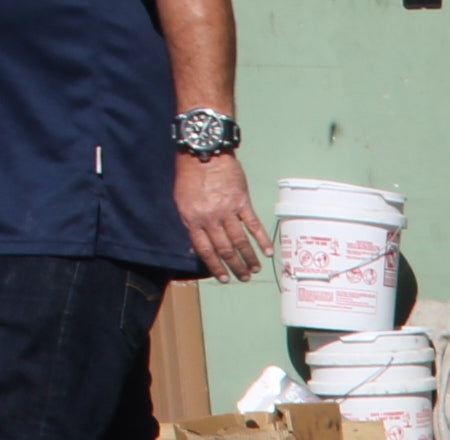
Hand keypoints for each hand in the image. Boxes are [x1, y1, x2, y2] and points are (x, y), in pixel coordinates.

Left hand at [177, 151, 269, 281]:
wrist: (203, 152)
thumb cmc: (189, 174)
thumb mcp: (181, 200)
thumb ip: (190, 223)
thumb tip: (195, 245)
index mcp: (193, 219)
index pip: (205, 250)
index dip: (215, 266)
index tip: (224, 278)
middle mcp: (210, 218)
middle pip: (224, 249)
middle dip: (235, 266)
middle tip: (244, 277)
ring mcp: (228, 210)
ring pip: (239, 240)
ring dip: (248, 257)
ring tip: (255, 269)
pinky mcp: (242, 202)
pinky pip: (253, 224)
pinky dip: (261, 239)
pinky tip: (267, 251)